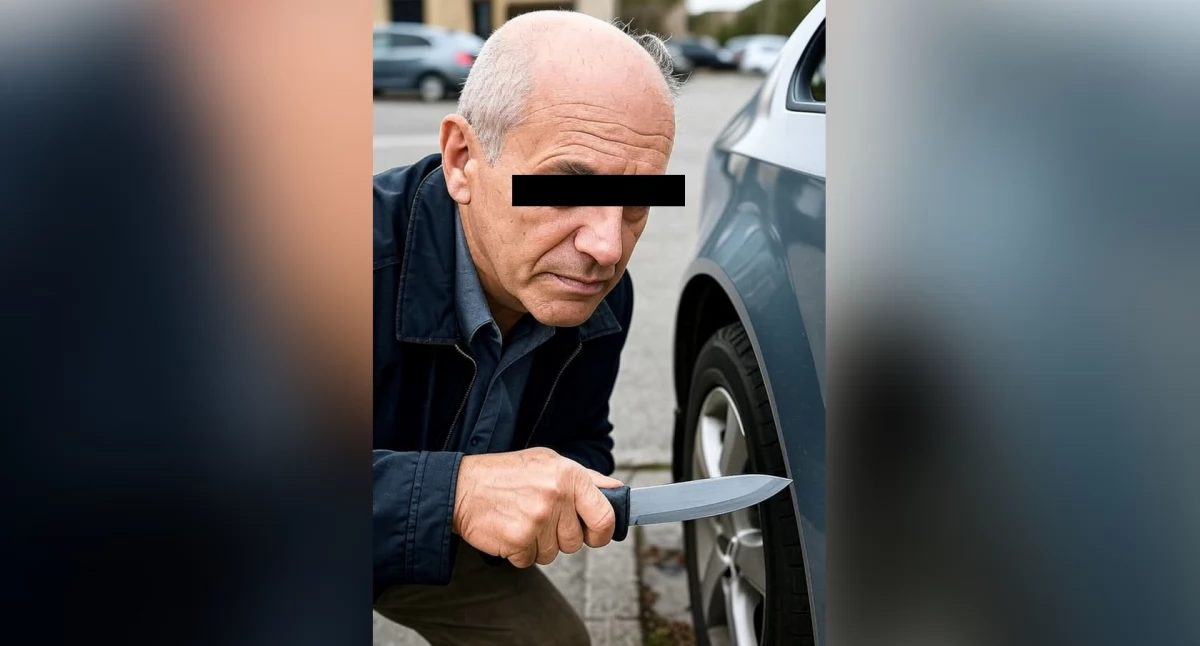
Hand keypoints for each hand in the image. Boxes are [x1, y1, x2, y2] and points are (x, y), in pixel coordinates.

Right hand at [452, 447, 623, 566]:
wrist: (460, 487)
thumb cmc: (505, 474)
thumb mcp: (549, 462)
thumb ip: (586, 478)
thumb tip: (618, 491)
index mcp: (569, 475)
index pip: (605, 515)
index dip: (602, 532)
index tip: (595, 534)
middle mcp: (556, 496)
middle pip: (576, 541)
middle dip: (560, 537)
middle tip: (540, 518)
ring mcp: (538, 520)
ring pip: (553, 553)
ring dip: (538, 544)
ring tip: (521, 520)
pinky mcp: (519, 540)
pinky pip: (530, 560)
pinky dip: (519, 552)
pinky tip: (509, 529)